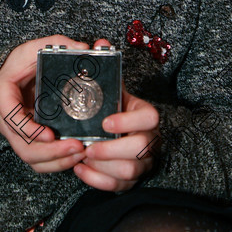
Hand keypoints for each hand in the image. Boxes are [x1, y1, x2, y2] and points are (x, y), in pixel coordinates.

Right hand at [0, 35, 89, 173]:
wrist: (11, 74)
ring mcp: (17, 133)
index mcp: (3, 96)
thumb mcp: (33, 48)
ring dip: (56, 161)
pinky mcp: (29, 140)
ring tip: (80, 153)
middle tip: (76, 147)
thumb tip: (84, 48)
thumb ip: (57, 43)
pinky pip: (40, 159)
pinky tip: (76, 156)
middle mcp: (6, 120)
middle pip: (23, 148)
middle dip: (51, 153)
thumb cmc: (19, 62)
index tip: (51, 135)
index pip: (11, 119)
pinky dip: (57, 162)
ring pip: (32, 158)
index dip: (30, 130)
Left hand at [72, 39, 160, 192]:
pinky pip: (118, 187)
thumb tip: (100, 43)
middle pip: (140, 150)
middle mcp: (148, 139)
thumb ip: (104, 66)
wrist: (108, 127)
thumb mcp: (108, 85)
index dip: (129, 121)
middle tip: (88, 147)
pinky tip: (80, 170)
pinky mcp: (129, 179)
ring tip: (82, 158)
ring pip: (130, 172)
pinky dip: (98, 180)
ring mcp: (141, 161)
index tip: (105, 122)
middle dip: (111, 151)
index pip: (150, 118)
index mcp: (144, 113)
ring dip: (104, 167)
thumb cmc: (108, 105)